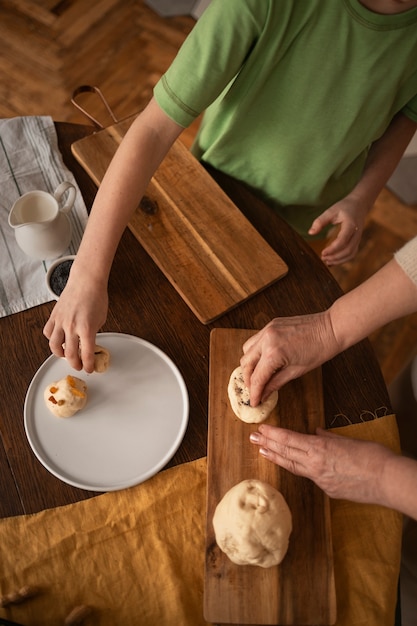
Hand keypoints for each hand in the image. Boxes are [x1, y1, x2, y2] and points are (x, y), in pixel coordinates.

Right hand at [43, 275, 107, 372]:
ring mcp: (61, 321)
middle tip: (79, 365)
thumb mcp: (101, 319)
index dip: (88, 365)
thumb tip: (88, 343)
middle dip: (75, 364)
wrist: (86, 281)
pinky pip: (48, 332)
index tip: (90, 369)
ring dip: (60, 354)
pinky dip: (52, 339)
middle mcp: (72, 327)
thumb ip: (93, 333)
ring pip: (54, 346)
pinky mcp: (54, 316)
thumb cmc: (96, 297)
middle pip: (70, 354)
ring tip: (66, 355)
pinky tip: (58, 339)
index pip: (86, 355)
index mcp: (87, 329)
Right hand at [240, 312, 338, 406]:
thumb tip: (264, 394)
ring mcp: (267, 329)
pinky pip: (256, 340)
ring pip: (247, 350)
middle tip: (255, 390)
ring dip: (250, 364)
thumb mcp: (296, 371)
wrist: (331, 328)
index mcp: (274, 353)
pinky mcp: (271, 324)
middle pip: (246, 363)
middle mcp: (266, 340)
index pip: (257, 378)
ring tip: (258, 374)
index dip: (254, 393)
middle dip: (248, 379)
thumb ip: (275, 383)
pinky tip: (264, 360)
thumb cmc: (319, 350)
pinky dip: (256, 351)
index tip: (254, 402)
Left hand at [249, 425, 393, 504]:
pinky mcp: (328, 490)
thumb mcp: (348, 441)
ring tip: (262, 450)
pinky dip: (300, 469)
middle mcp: (315, 464)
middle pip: (286, 453)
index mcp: (320, 448)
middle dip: (267, 444)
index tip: (261, 429)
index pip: (289, 440)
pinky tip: (295, 465)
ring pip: (293, 467)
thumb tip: (317, 433)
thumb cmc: (372, 456)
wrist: (387, 480)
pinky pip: (310, 477)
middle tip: (252, 437)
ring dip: (276, 457)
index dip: (273, 434)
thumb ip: (329, 438)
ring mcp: (320, 479)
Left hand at [308, 196, 367, 265]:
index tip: (322, 253)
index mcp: (351, 225)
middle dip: (335, 257)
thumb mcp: (331, 211)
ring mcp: (358, 239)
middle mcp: (356, 234)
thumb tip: (311, 233)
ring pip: (351, 254)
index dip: (333, 248)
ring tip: (326, 262)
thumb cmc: (344, 207)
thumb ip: (320, 221)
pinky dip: (343, 260)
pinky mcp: (356, 242)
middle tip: (322, 258)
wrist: (359, 205)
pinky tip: (332, 262)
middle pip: (348, 250)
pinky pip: (351, 254)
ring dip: (339, 260)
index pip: (343, 240)